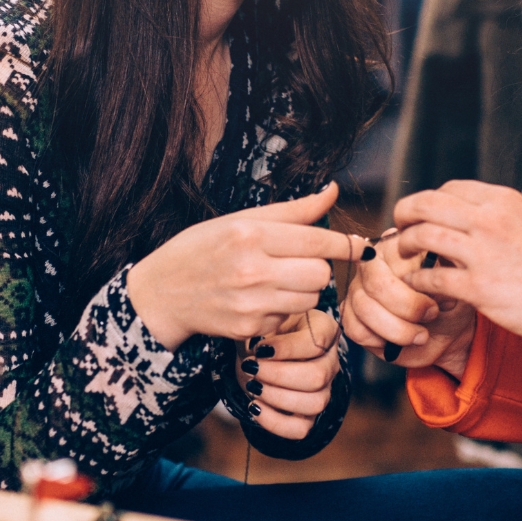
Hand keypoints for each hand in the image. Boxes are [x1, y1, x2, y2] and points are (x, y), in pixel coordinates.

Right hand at [127, 183, 352, 350]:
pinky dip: (281, 311)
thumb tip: (333, 191)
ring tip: (277, 282)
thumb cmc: (202, 249)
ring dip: (303, 291)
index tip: (358, 246)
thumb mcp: (241, 220)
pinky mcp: (249, 329)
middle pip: (320, 274)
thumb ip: (293, 211)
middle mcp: (252, 269)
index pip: (317, 241)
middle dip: (318, 268)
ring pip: (310, 299)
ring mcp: (250, 303)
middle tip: (300, 263)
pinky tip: (258, 301)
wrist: (162, 293)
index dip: (344, 244)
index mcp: (250, 234)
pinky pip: (288, 319)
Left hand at [237, 309, 340, 440]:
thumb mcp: (264, 321)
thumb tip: (259, 347)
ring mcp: (324, 390)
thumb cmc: (263, 333)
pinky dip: (275, 422)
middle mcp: (330, 361)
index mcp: (324, 330)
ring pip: (315, 403)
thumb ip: (264, 325)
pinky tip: (255, 407)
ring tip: (253, 386)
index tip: (258, 348)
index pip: (317, 343)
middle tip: (252, 368)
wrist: (256, 355)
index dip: (286, 349)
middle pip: (318, 376)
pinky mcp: (309, 414)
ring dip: (276, 397)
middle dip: (277, 375)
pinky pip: (301, 429)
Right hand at [340, 231, 477, 382]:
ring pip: (365, 308)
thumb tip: (439, 274)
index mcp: (397, 247)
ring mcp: (358, 290)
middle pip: (377, 284)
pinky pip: (356, 329)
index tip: (436, 304)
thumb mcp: (457, 285)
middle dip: (408, 308)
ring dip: (398, 330)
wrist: (446, 333)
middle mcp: (372, 265)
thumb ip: (447, 273)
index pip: (394, 257)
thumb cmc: (451, 303)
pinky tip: (398, 342)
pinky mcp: (351, 316)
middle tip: (431, 316)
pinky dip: (381, 340)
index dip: (416, 286)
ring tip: (421, 335)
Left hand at [392, 180, 521, 345]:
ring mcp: (484, 253)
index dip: (427, 202)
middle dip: (404, 214)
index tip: (420, 216)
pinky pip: (432, 276)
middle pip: (426, 204)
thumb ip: (496, 215)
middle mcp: (491, 220)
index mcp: (503, 201)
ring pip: (423, 236)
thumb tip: (463, 214)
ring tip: (405, 255)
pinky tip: (420, 285)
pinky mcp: (480, 288)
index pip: (448, 189)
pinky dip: (419, 279)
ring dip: (406, 245)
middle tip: (399, 228)